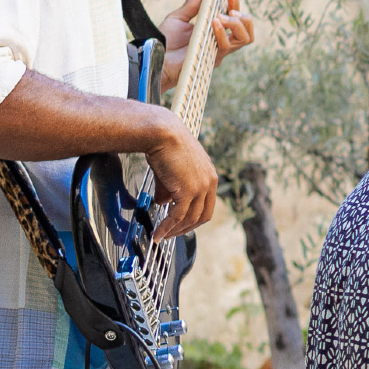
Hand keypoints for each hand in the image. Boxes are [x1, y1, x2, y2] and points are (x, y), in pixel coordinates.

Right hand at [144, 115, 217, 238]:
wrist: (161, 132)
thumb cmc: (164, 145)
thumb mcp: (171, 171)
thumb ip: (169, 189)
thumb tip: (162, 203)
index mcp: (210, 176)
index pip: (207, 205)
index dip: (194, 217)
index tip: (181, 224)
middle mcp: (210, 182)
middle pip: (203, 216)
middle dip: (186, 228)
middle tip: (172, 235)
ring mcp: (201, 187)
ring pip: (191, 219)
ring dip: (175, 231)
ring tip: (162, 236)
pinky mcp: (188, 191)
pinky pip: (177, 216)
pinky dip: (167, 227)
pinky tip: (158, 233)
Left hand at [161, 0, 256, 86]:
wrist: (156, 58)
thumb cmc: (166, 41)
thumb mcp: (178, 18)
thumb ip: (191, 4)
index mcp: (215, 30)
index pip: (234, 17)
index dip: (235, 3)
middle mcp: (221, 41)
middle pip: (247, 30)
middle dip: (243, 16)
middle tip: (229, 8)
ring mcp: (219, 51)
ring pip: (245, 39)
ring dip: (236, 24)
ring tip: (222, 17)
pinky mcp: (213, 59)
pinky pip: (226, 46)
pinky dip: (223, 33)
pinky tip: (214, 23)